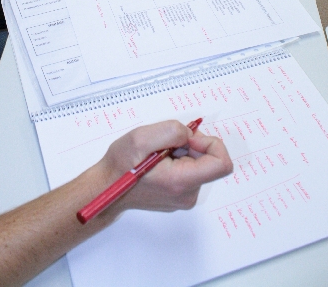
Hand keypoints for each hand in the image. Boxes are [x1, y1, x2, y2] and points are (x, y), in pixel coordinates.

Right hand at [99, 120, 231, 213]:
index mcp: (181, 182)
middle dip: (190, 144)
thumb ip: (173, 131)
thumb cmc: (120, 165)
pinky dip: (177, 160)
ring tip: (156, 154)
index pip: (222, 164)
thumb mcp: (142, 137)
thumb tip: (190, 134)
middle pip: (208, 160)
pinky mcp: (179, 195)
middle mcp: (187, 194)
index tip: (188, 138)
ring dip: (181, 151)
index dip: (210, 143)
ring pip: (198, 163)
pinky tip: (157, 162)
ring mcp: (184, 197)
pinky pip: (190, 170)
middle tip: (163, 144)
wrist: (105, 188)